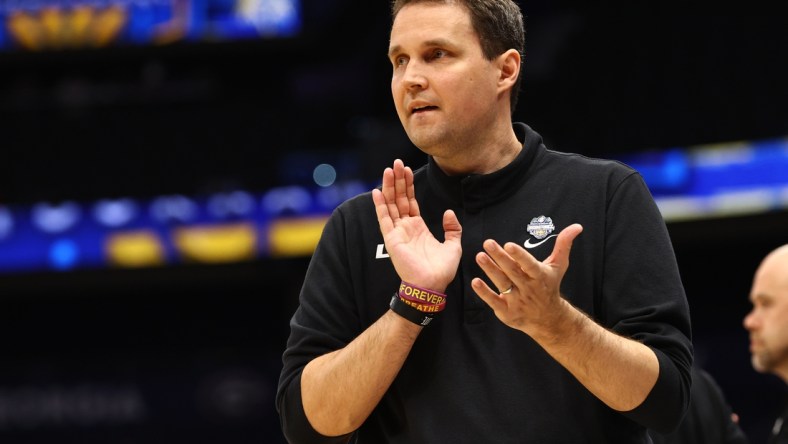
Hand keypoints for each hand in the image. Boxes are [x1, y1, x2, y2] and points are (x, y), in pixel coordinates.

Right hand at [372, 159, 461, 291]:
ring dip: (389, 187)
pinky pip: (384, 219)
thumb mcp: (453, 245)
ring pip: (391, 204)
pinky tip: (376, 191)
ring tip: (388, 169)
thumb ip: (452, 228)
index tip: (406, 169)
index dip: (408, 185)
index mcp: (418, 227)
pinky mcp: (391, 239)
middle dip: (397, 180)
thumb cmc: (441, 270)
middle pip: (399, 198)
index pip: (410, 201)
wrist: (432, 285)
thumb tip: (448, 212)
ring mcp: (397, 232)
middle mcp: (405, 227)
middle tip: (396, 162)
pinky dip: (380, 205)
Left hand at [471, 224, 582, 337]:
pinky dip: (484, 293)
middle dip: (500, 257)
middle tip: (487, 243)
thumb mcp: (558, 266)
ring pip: (502, 284)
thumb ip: (563, 245)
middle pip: (512, 272)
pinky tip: (475, 281)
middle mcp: (529, 288)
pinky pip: (494, 301)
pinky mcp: (507, 312)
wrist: (548, 319)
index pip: (529, 265)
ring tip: (479, 256)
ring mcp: (517, 301)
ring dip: (490, 270)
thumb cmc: (550, 286)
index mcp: (540, 276)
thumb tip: (577, 226)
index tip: (509, 244)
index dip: (520, 256)